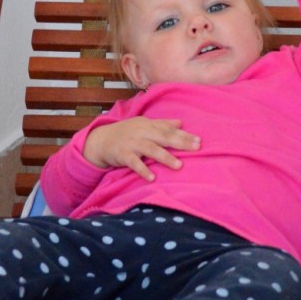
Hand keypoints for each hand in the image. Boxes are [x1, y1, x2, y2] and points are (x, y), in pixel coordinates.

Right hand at [82, 118, 200, 181]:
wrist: (101, 140)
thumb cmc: (126, 132)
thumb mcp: (143, 124)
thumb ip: (162, 124)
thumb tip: (181, 123)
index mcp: (148, 125)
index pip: (169, 129)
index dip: (184, 135)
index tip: (199, 141)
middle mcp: (141, 132)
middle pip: (163, 137)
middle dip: (180, 142)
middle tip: (196, 148)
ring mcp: (131, 143)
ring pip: (150, 149)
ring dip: (165, 157)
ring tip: (179, 165)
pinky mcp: (122, 154)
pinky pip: (133, 162)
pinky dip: (142, 169)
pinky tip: (152, 177)